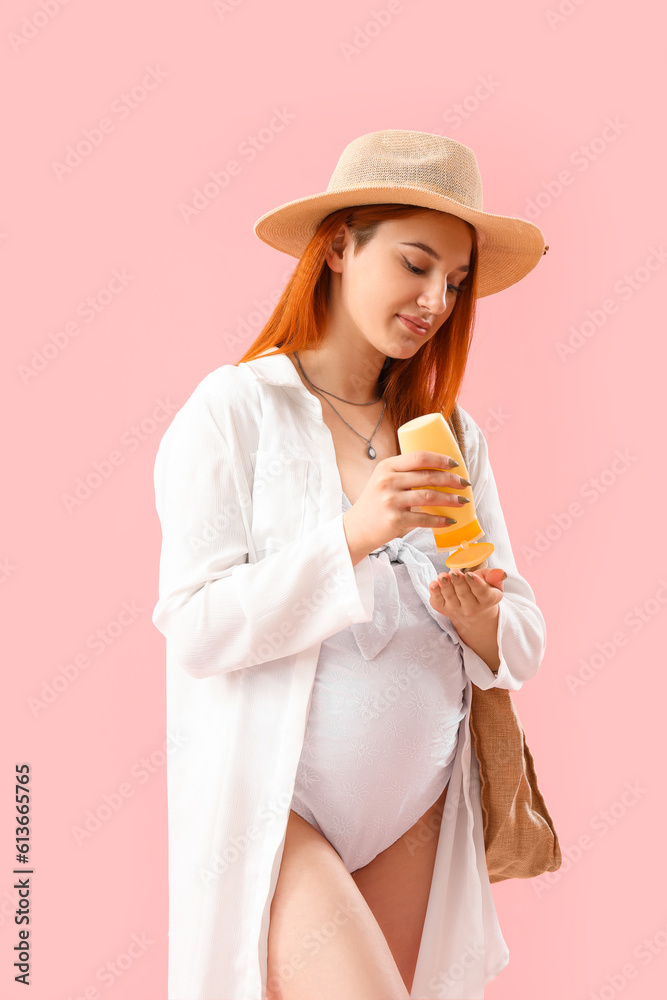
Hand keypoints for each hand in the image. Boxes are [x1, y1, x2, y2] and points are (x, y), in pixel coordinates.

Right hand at [342, 450, 470, 557]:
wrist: (356, 529)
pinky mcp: (395, 520)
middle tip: (465, 484)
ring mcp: (391, 501)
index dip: (440, 459)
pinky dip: (440, 520)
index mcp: (386, 467)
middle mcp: (387, 481)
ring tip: (462, 502)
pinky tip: (450, 520)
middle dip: (451, 479)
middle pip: (428, 476)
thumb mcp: (383, 481)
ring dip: (450, 499)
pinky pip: (424, 519)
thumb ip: (403, 473)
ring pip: (429, 496)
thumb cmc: (375, 504)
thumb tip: (439, 470)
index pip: (418, 457)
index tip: (455, 464)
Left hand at [428, 565, 506, 627]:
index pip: (482, 592)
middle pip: (464, 594)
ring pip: (450, 597)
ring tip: (442, 576)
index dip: (475, 583)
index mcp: (487, 600)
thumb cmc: (484, 593)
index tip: (470, 575)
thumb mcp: (493, 585)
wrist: (476, 616)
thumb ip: (494, 577)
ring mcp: (456, 610)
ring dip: (445, 586)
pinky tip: (433, 584)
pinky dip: (434, 593)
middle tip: (454, 572)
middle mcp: (471, 608)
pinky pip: (438, 602)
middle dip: (458, 582)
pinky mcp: (444, 609)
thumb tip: (501, 572)